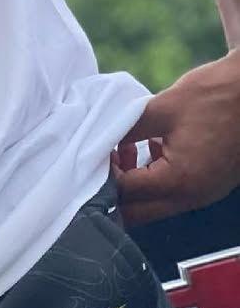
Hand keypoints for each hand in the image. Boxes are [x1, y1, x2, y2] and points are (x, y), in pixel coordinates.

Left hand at [110, 49, 239, 225]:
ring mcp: (204, 194)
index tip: (92, 152)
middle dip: (113, 190)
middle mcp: (194, 196)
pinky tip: (147, 150)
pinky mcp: (209, 185)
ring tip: (124, 151)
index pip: (124, 193)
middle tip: (100, 162)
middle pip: (136, 212)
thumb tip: (98, 143)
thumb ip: (124, 131)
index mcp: (180, 180)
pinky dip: (153, 179)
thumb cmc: (216, 95)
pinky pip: (171, 194)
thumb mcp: (160, 109)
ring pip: (153, 205)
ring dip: (133, 185)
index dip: (101, 174)